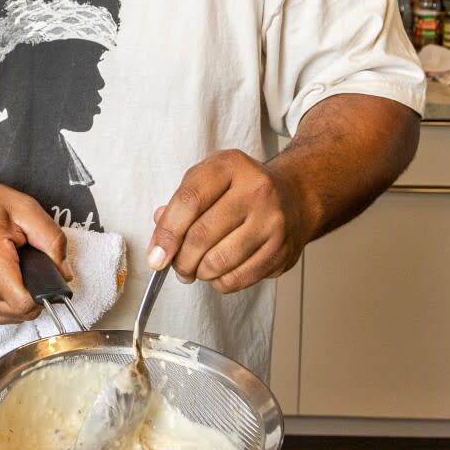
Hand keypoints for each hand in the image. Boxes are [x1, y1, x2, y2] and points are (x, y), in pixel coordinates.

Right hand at [0, 175, 70, 324]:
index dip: (44, 292)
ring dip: (19, 297)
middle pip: (21, 311)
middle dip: (32, 290)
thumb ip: (51, 239)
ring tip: (11, 267)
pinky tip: (2, 278)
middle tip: (25, 262)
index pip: (24, 304)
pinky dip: (7, 301)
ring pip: (11, 317)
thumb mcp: (23, 208)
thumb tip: (64, 273)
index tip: (46, 274)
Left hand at [146, 150, 307, 293]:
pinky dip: (220, 282)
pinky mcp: (281, 250)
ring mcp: (272, 221)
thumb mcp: (209, 180)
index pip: (189, 201)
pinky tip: (219, 272)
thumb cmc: (241, 189)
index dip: (166, 233)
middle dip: (181, 260)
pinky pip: (238, 279)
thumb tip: (160, 242)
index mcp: (231, 166)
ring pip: (218, 262)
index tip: (155, 257)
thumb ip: (180, 205)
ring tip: (197, 269)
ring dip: (199, 273)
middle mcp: (256, 190)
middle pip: (201, 236)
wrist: (294, 196)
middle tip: (176, 267)